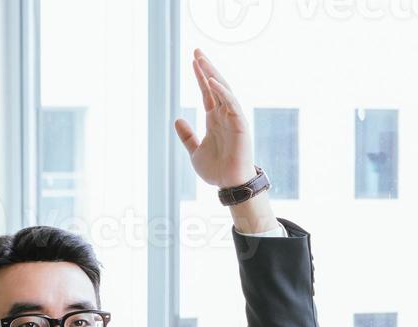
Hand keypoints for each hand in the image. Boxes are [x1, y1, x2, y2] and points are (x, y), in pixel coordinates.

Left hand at [173, 49, 276, 233]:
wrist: (229, 185)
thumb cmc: (216, 170)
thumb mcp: (195, 151)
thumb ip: (187, 136)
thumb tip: (177, 120)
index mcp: (215, 119)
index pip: (207, 92)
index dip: (200, 76)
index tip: (193, 61)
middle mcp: (225, 115)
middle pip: (215, 86)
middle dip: (206, 68)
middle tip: (196, 51)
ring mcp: (233, 118)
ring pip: (223, 90)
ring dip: (213, 75)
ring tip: (201, 60)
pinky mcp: (240, 125)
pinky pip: (231, 104)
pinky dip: (222, 92)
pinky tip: (211, 81)